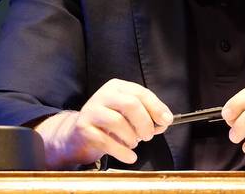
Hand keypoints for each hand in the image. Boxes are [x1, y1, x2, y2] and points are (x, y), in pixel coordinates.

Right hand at [34, 79, 172, 168]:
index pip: (141, 93)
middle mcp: (103, 95)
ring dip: (132, 138)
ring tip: (134, 144)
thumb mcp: (129, 115)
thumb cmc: (110, 125)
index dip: (156, 107)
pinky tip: (130, 157)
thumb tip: (164, 122)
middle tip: (149, 136)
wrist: (79, 135)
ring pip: (118, 122)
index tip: (166, 121)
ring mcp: (91, 111)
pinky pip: (107, 141)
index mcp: (117, 87)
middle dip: (145, 122)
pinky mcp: (83, 128)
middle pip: (130, 104)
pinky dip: (123, 152)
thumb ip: (147, 116)